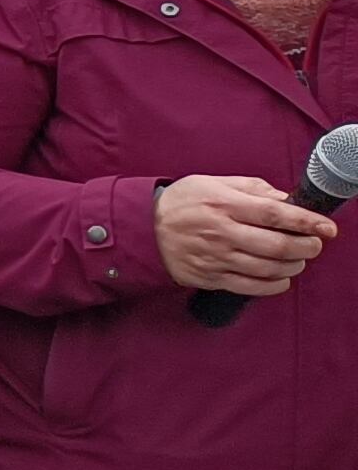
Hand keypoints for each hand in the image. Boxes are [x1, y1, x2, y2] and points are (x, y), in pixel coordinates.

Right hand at [154, 174, 334, 296]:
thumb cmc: (181, 202)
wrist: (141, 229)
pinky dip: (274, 285)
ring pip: (268, 268)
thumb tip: (285, 200)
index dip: (307, 221)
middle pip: (277, 246)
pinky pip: (251, 287)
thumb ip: (251, 188)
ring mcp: (216, 257)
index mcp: (224, 204)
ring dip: (293, 266)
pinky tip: (281, 278)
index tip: (327, 227)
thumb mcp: (212, 182)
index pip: (275, 213)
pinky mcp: (210, 277)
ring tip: (298, 259)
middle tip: (314, 244)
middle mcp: (221, 232)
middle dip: (306, 247)